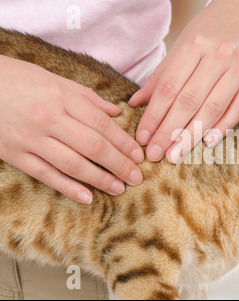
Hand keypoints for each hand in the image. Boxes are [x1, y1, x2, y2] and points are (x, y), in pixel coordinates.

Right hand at [0, 56, 143, 203]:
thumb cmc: (15, 78)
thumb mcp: (52, 79)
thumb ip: (86, 97)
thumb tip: (116, 110)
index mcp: (61, 97)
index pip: (101, 124)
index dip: (123, 142)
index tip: (138, 155)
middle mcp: (48, 118)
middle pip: (93, 146)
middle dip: (119, 164)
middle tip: (137, 177)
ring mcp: (30, 138)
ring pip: (73, 164)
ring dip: (100, 179)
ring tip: (119, 188)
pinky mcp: (13, 154)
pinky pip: (45, 175)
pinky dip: (68, 187)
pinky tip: (87, 197)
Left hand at [129, 0, 238, 162]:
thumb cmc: (210, 31)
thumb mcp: (181, 45)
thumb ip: (161, 75)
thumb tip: (137, 103)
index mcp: (194, 44)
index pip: (169, 88)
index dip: (154, 116)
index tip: (142, 137)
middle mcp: (219, 55)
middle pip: (189, 102)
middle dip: (169, 132)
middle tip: (154, 154)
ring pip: (213, 108)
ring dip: (192, 136)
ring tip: (175, 154)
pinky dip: (223, 127)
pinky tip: (207, 142)